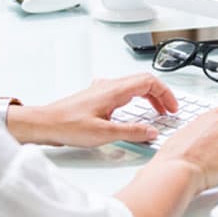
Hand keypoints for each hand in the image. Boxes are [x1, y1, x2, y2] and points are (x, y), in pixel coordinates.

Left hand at [5, 73, 177, 146]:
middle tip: (169, 111)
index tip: (173, 108)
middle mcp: (109, 86)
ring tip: (156, 113)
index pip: (149, 82)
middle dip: (160, 96)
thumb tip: (152, 132)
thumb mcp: (104, 134)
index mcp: (114, 90)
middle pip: (144, 82)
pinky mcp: (96, 97)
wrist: (44, 124)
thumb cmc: (67, 125)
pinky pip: (123, 93)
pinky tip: (134, 114)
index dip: (166, 94)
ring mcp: (102, 90)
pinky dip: (136, 101)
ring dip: (148, 98)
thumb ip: (131, 132)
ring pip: (133, 87)